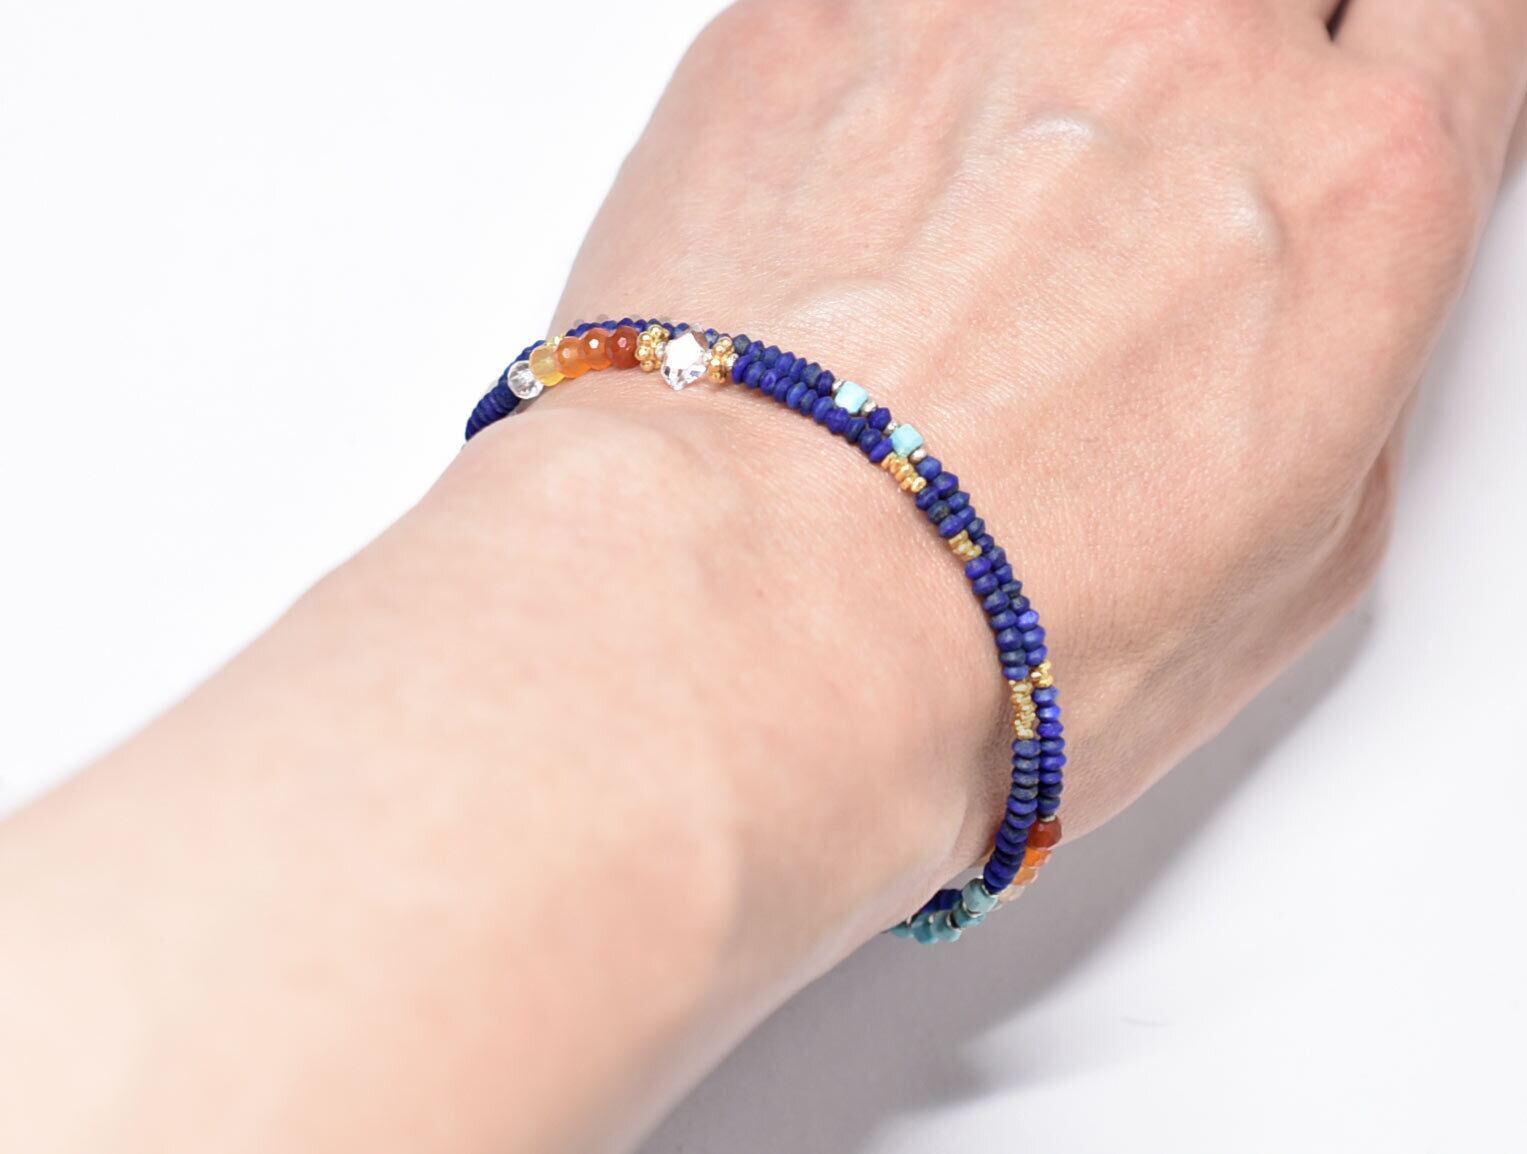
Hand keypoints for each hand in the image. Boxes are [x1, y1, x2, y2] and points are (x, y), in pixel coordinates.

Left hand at [552, 0, 1525, 843]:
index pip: (1456, 10)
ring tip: (969, 211)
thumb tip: (1307, 324)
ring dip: (1038, 69)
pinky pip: (886, 4)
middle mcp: (1182, 52)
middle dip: (1214, 61)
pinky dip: (888, 79)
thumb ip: (1339, 386)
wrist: (747, 620)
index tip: (1328, 95)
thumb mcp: (1289, 575)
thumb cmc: (986, 642)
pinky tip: (851, 214)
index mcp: (1346, 188)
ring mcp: (981, 9)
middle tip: (1135, 171)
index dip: (1387, 53)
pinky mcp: (805, 16)